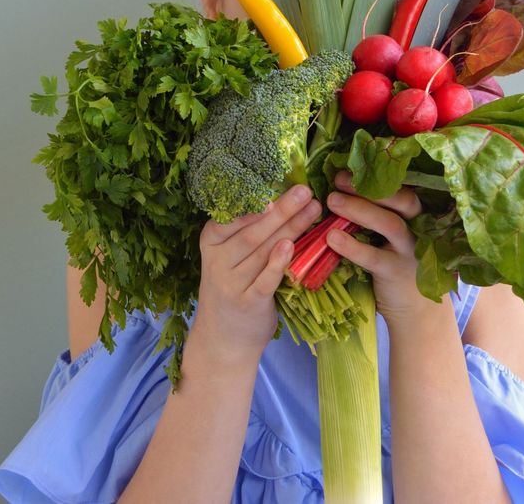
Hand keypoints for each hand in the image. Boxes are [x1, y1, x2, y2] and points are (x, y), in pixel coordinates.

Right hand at [192, 185, 321, 363]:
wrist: (223, 339)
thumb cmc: (233, 288)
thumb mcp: (229, 258)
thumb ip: (247, 232)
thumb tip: (280, 197)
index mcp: (211, 243)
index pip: (231, 217)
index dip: (254, 202)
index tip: (275, 185)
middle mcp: (217, 262)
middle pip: (253, 231)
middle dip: (282, 209)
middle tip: (304, 191)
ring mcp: (231, 284)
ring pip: (264, 251)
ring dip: (291, 228)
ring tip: (312, 210)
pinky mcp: (248, 303)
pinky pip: (265, 280)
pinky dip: (278, 263)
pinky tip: (291, 246)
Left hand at [324, 170, 448, 326]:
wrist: (413, 308)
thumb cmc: (394, 262)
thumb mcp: (390, 236)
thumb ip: (374, 213)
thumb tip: (340, 187)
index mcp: (415, 215)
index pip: (402, 187)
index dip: (376, 176)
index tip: (347, 169)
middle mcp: (419, 229)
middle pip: (402, 200)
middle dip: (369, 188)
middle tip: (338, 181)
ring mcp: (410, 251)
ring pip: (390, 224)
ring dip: (359, 210)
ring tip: (331, 202)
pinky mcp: (396, 273)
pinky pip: (374, 257)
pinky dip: (352, 246)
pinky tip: (332, 238)